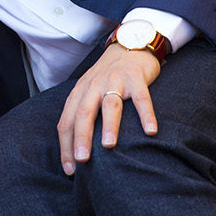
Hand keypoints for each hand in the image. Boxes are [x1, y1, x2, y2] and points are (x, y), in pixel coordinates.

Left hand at [57, 45, 161, 174]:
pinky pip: (140, 97)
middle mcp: (93, 86)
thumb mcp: (90, 92)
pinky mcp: (135, 78)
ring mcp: (114, 80)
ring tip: (109, 146)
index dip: (65, 146)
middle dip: (81, 137)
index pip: (66, 121)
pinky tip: (150, 131)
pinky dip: (145, 114)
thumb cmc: (108, 78)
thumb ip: (84, 114)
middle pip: (83, 113)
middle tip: (82, 160)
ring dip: (108, 126)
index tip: (69, 170)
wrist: (129, 45)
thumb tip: (79, 151)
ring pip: (109, 105)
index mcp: (79, 93)